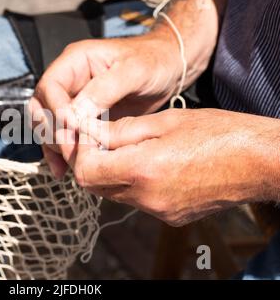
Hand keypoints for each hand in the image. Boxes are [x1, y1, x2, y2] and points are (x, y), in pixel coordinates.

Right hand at [29, 33, 181, 177]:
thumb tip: (75, 114)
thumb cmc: (153, 61)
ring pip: (48, 124)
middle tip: (69, 151)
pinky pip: (63, 135)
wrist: (169, 68)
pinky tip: (64, 169)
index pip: (50, 86)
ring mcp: (74, 100)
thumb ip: (104, 89)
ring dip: (53, 145)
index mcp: (76, 61)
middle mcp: (69, 80)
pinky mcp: (82, 117)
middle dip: (50, 130)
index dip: (55, 110)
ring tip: (66, 165)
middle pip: (41, 107)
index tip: (71, 129)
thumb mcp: (133, 70)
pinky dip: (62, 152)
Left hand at [72, 109, 279, 225]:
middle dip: (90, 162)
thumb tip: (89, 132)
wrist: (259, 162)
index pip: (86, 171)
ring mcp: (159, 211)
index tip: (86, 133)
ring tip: (129, 147)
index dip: (80, 151)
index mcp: (144, 170)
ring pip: (115, 193)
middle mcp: (148, 198)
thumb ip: (121, 131)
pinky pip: (137, 201)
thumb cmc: (217, 132)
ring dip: (111, 172)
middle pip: (95, 186)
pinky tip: (150, 163)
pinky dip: (132, 183)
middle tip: (101, 138)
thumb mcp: (165, 121)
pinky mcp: (170, 217)